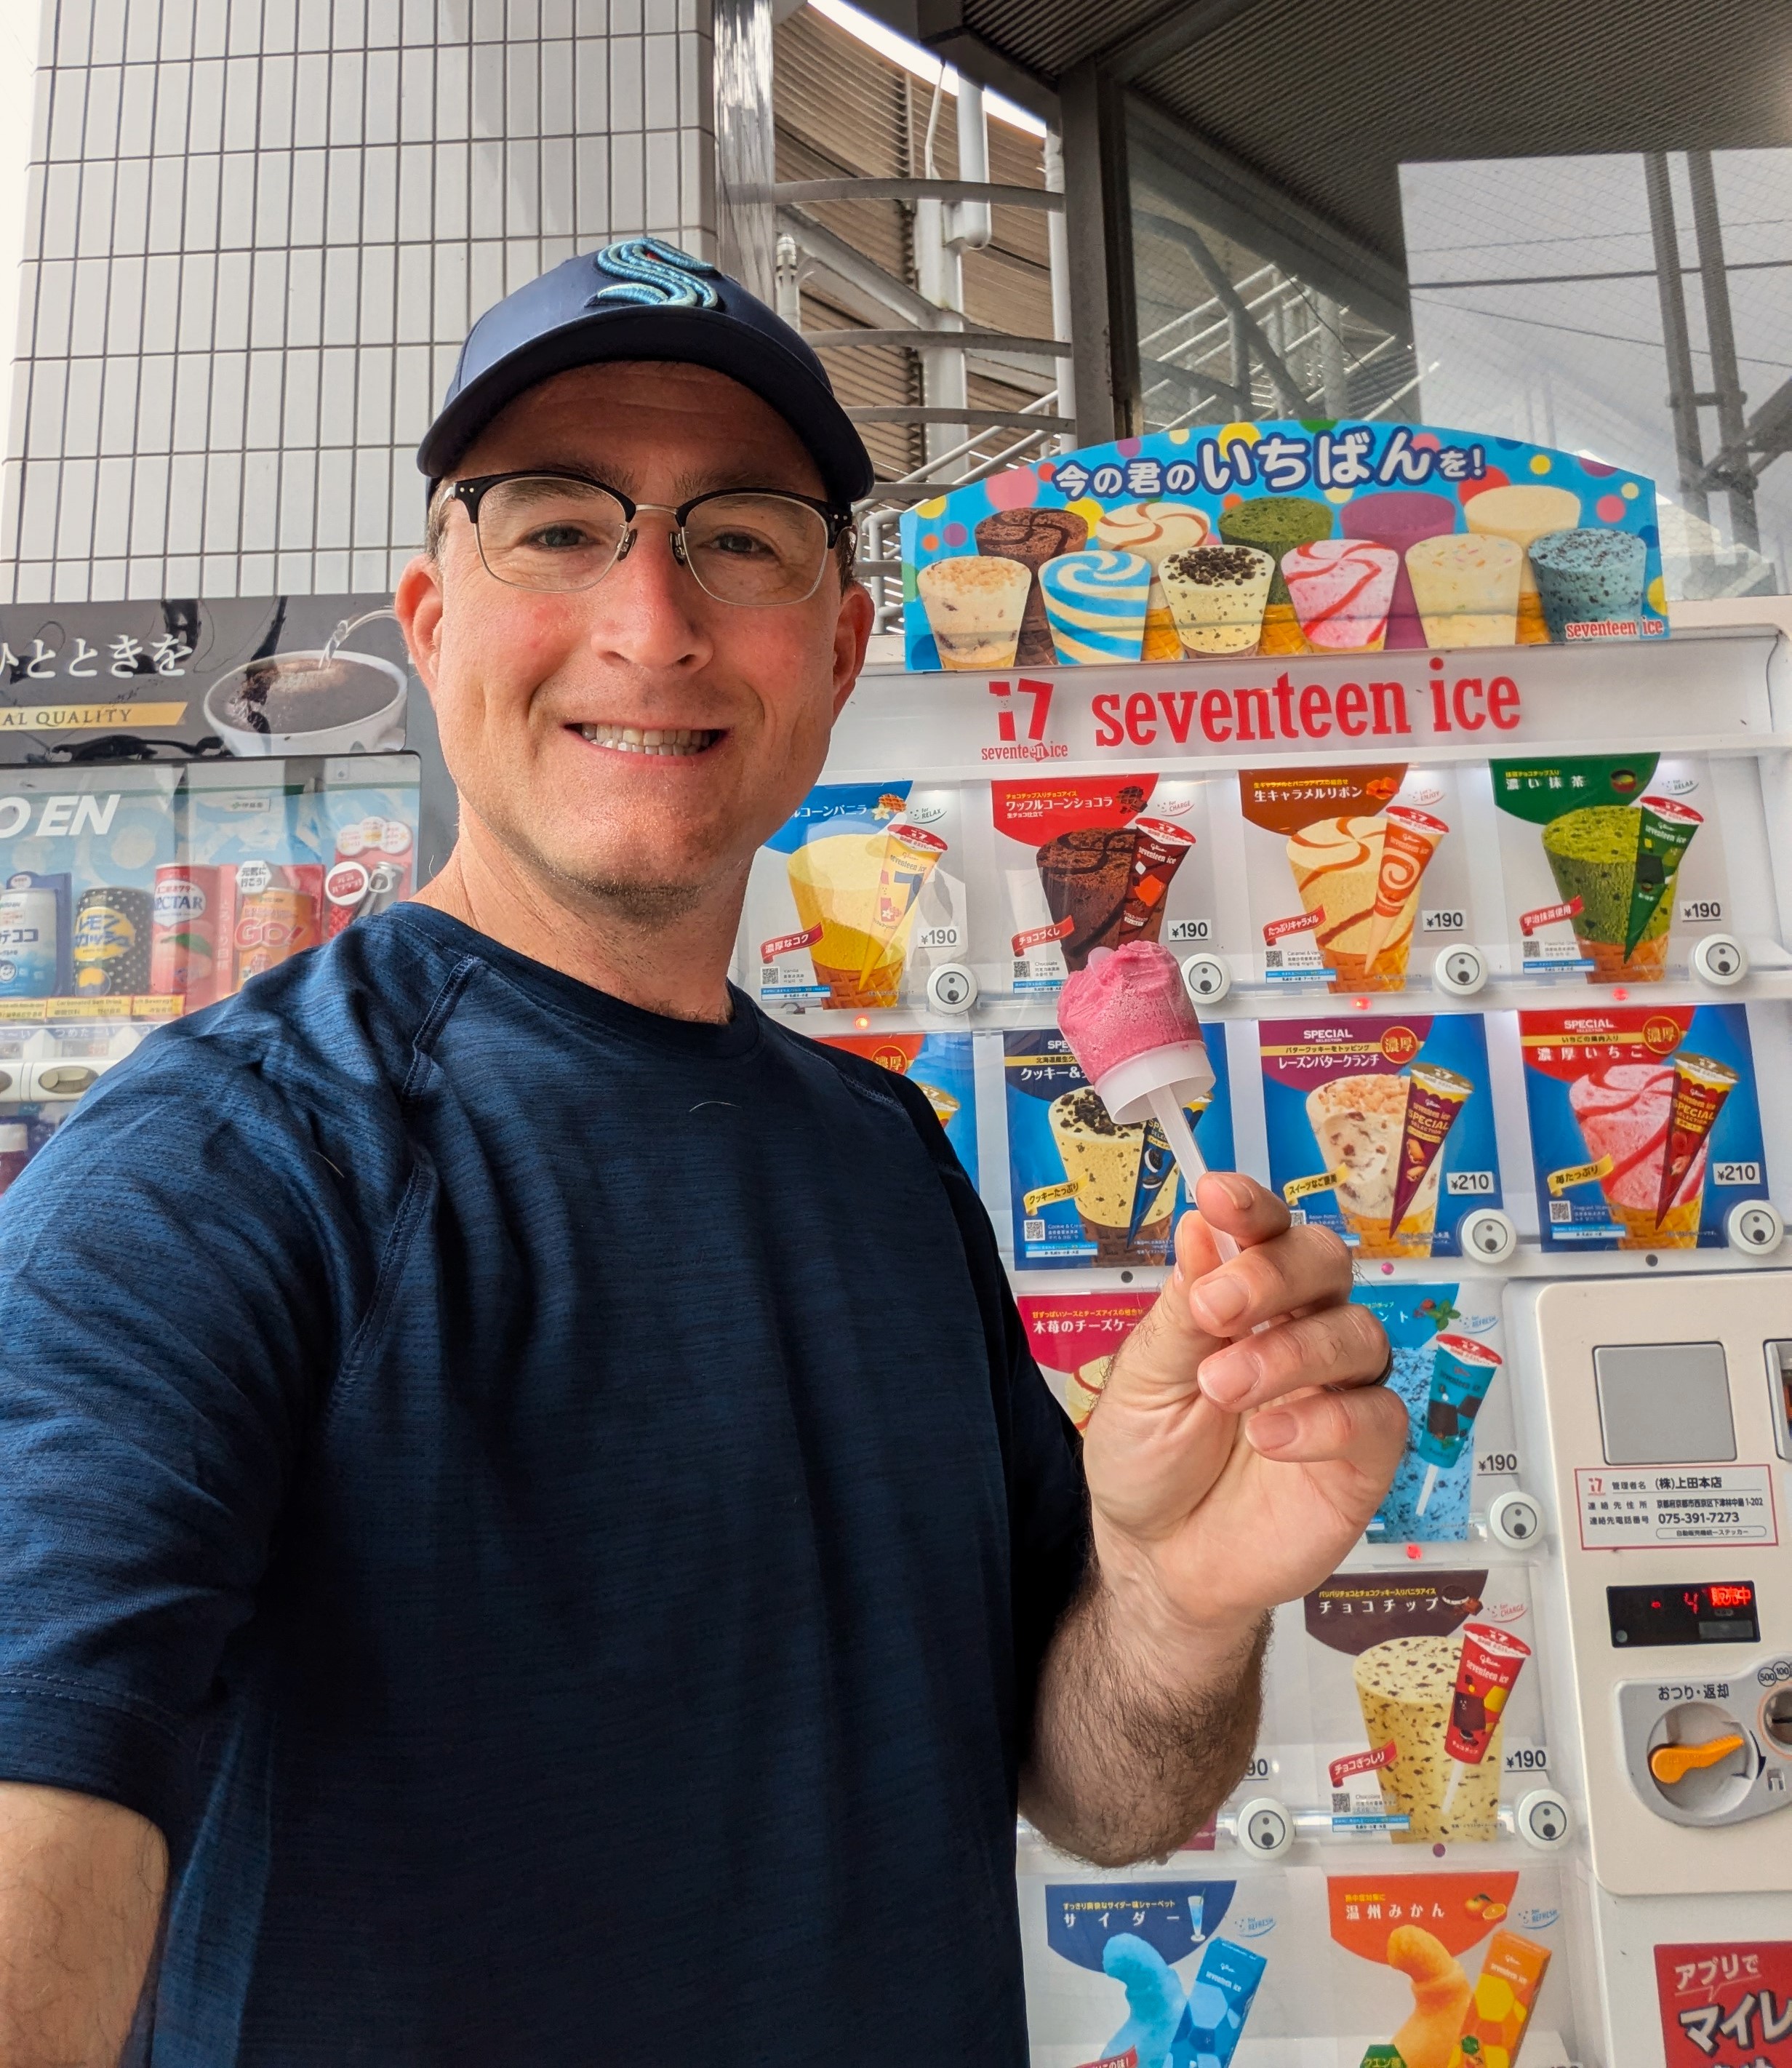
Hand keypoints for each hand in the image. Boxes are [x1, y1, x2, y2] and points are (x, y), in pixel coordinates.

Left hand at [1081, 1172, 1401, 1646]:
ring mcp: (1336, 1390)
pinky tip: (1270, 1438)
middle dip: (1275, 1272)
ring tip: (1226, 1389)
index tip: (1218, 1195)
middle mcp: (1298, 1331)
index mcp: (1243, 1300)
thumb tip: (1200, 1227)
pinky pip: (1377, 1416)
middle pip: (1326, 1263)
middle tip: (1218, 1307)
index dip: (1252, 1207)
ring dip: (1290, 1352)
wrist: (1158, 1559)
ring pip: (1357, 1333)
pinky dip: (1324, 1420)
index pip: (1265, 1232)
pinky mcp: (1364, 1454)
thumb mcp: (1142, 1381)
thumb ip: (1181, 1312)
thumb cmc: (1148, 1460)